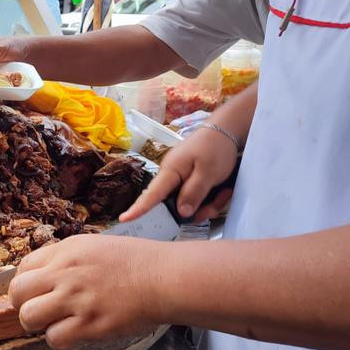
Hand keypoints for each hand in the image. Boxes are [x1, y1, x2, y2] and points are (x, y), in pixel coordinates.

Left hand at [8, 234, 163, 349]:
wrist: (164, 278)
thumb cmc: (138, 262)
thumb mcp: (96, 246)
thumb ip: (68, 258)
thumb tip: (46, 274)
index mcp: (67, 250)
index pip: (24, 267)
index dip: (25, 283)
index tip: (33, 291)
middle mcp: (66, 272)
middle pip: (17, 292)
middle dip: (22, 303)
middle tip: (36, 309)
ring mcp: (76, 299)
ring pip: (28, 317)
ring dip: (37, 324)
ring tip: (53, 323)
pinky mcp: (89, 324)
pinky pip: (54, 338)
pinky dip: (59, 339)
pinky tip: (73, 332)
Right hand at [120, 126, 238, 222]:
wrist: (225, 130)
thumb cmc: (214, 147)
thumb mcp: (208, 171)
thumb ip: (194, 193)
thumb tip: (182, 213)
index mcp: (171, 171)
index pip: (152, 194)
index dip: (138, 208)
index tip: (124, 219)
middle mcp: (172, 177)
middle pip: (176, 205)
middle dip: (197, 210)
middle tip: (213, 208)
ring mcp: (181, 179)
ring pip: (190, 203)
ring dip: (209, 204)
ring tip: (224, 193)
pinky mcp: (190, 181)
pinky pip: (198, 198)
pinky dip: (213, 197)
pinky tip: (223, 190)